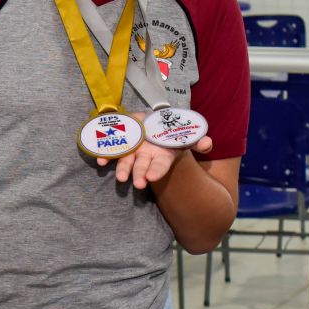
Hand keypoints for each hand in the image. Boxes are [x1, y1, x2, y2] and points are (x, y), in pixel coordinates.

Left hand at [97, 115, 213, 187]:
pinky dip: (106, 156)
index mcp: (161, 154)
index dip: (156, 171)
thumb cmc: (170, 133)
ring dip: (122, 168)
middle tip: (136, 184)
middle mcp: (146, 155)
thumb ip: (196, 140)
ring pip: (126, 161)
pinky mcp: (121, 144)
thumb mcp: (184, 135)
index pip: (160, 165)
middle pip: (142, 166)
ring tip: (119, 178)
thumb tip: (209, 144)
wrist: (152, 125)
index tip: (150, 178)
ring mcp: (132, 151)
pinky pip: (112, 151)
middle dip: (139, 174)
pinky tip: (100, 161)